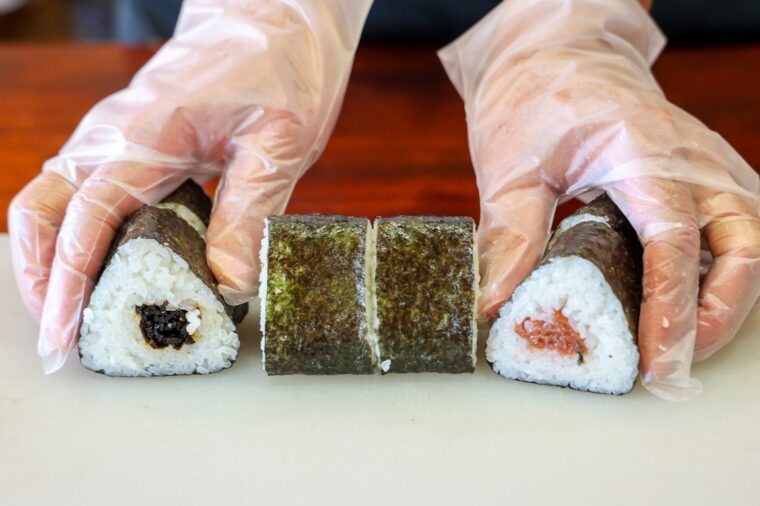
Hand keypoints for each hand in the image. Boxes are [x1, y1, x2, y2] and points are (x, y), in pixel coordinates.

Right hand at [8, 0, 371, 372]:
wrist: (274, 16)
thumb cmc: (279, 67)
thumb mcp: (279, 143)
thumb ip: (249, 213)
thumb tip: (229, 284)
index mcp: (144, 135)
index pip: (86, 218)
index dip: (70, 282)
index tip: (65, 334)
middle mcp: (113, 136)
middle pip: (42, 211)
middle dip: (40, 277)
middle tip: (61, 337)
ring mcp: (116, 138)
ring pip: (54, 202)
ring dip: (53, 259)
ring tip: (72, 315)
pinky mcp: (132, 144)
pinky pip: (85, 193)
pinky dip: (79, 237)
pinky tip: (105, 269)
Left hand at [439, 0, 759, 398]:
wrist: (555, 58)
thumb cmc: (533, 102)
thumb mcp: (510, 165)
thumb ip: (510, 235)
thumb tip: (494, 305)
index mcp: (642, 149)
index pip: (674, 238)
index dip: (672, 306)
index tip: (658, 359)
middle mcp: (690, 157)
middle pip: (741, 245)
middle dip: (718, 315)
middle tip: (673, 366)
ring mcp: (704, 165)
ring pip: (748, 242)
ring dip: (727, 301)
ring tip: (682, 347)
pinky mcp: (700, 178)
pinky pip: (731, 232)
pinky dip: (719, 276)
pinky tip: (686, 307)